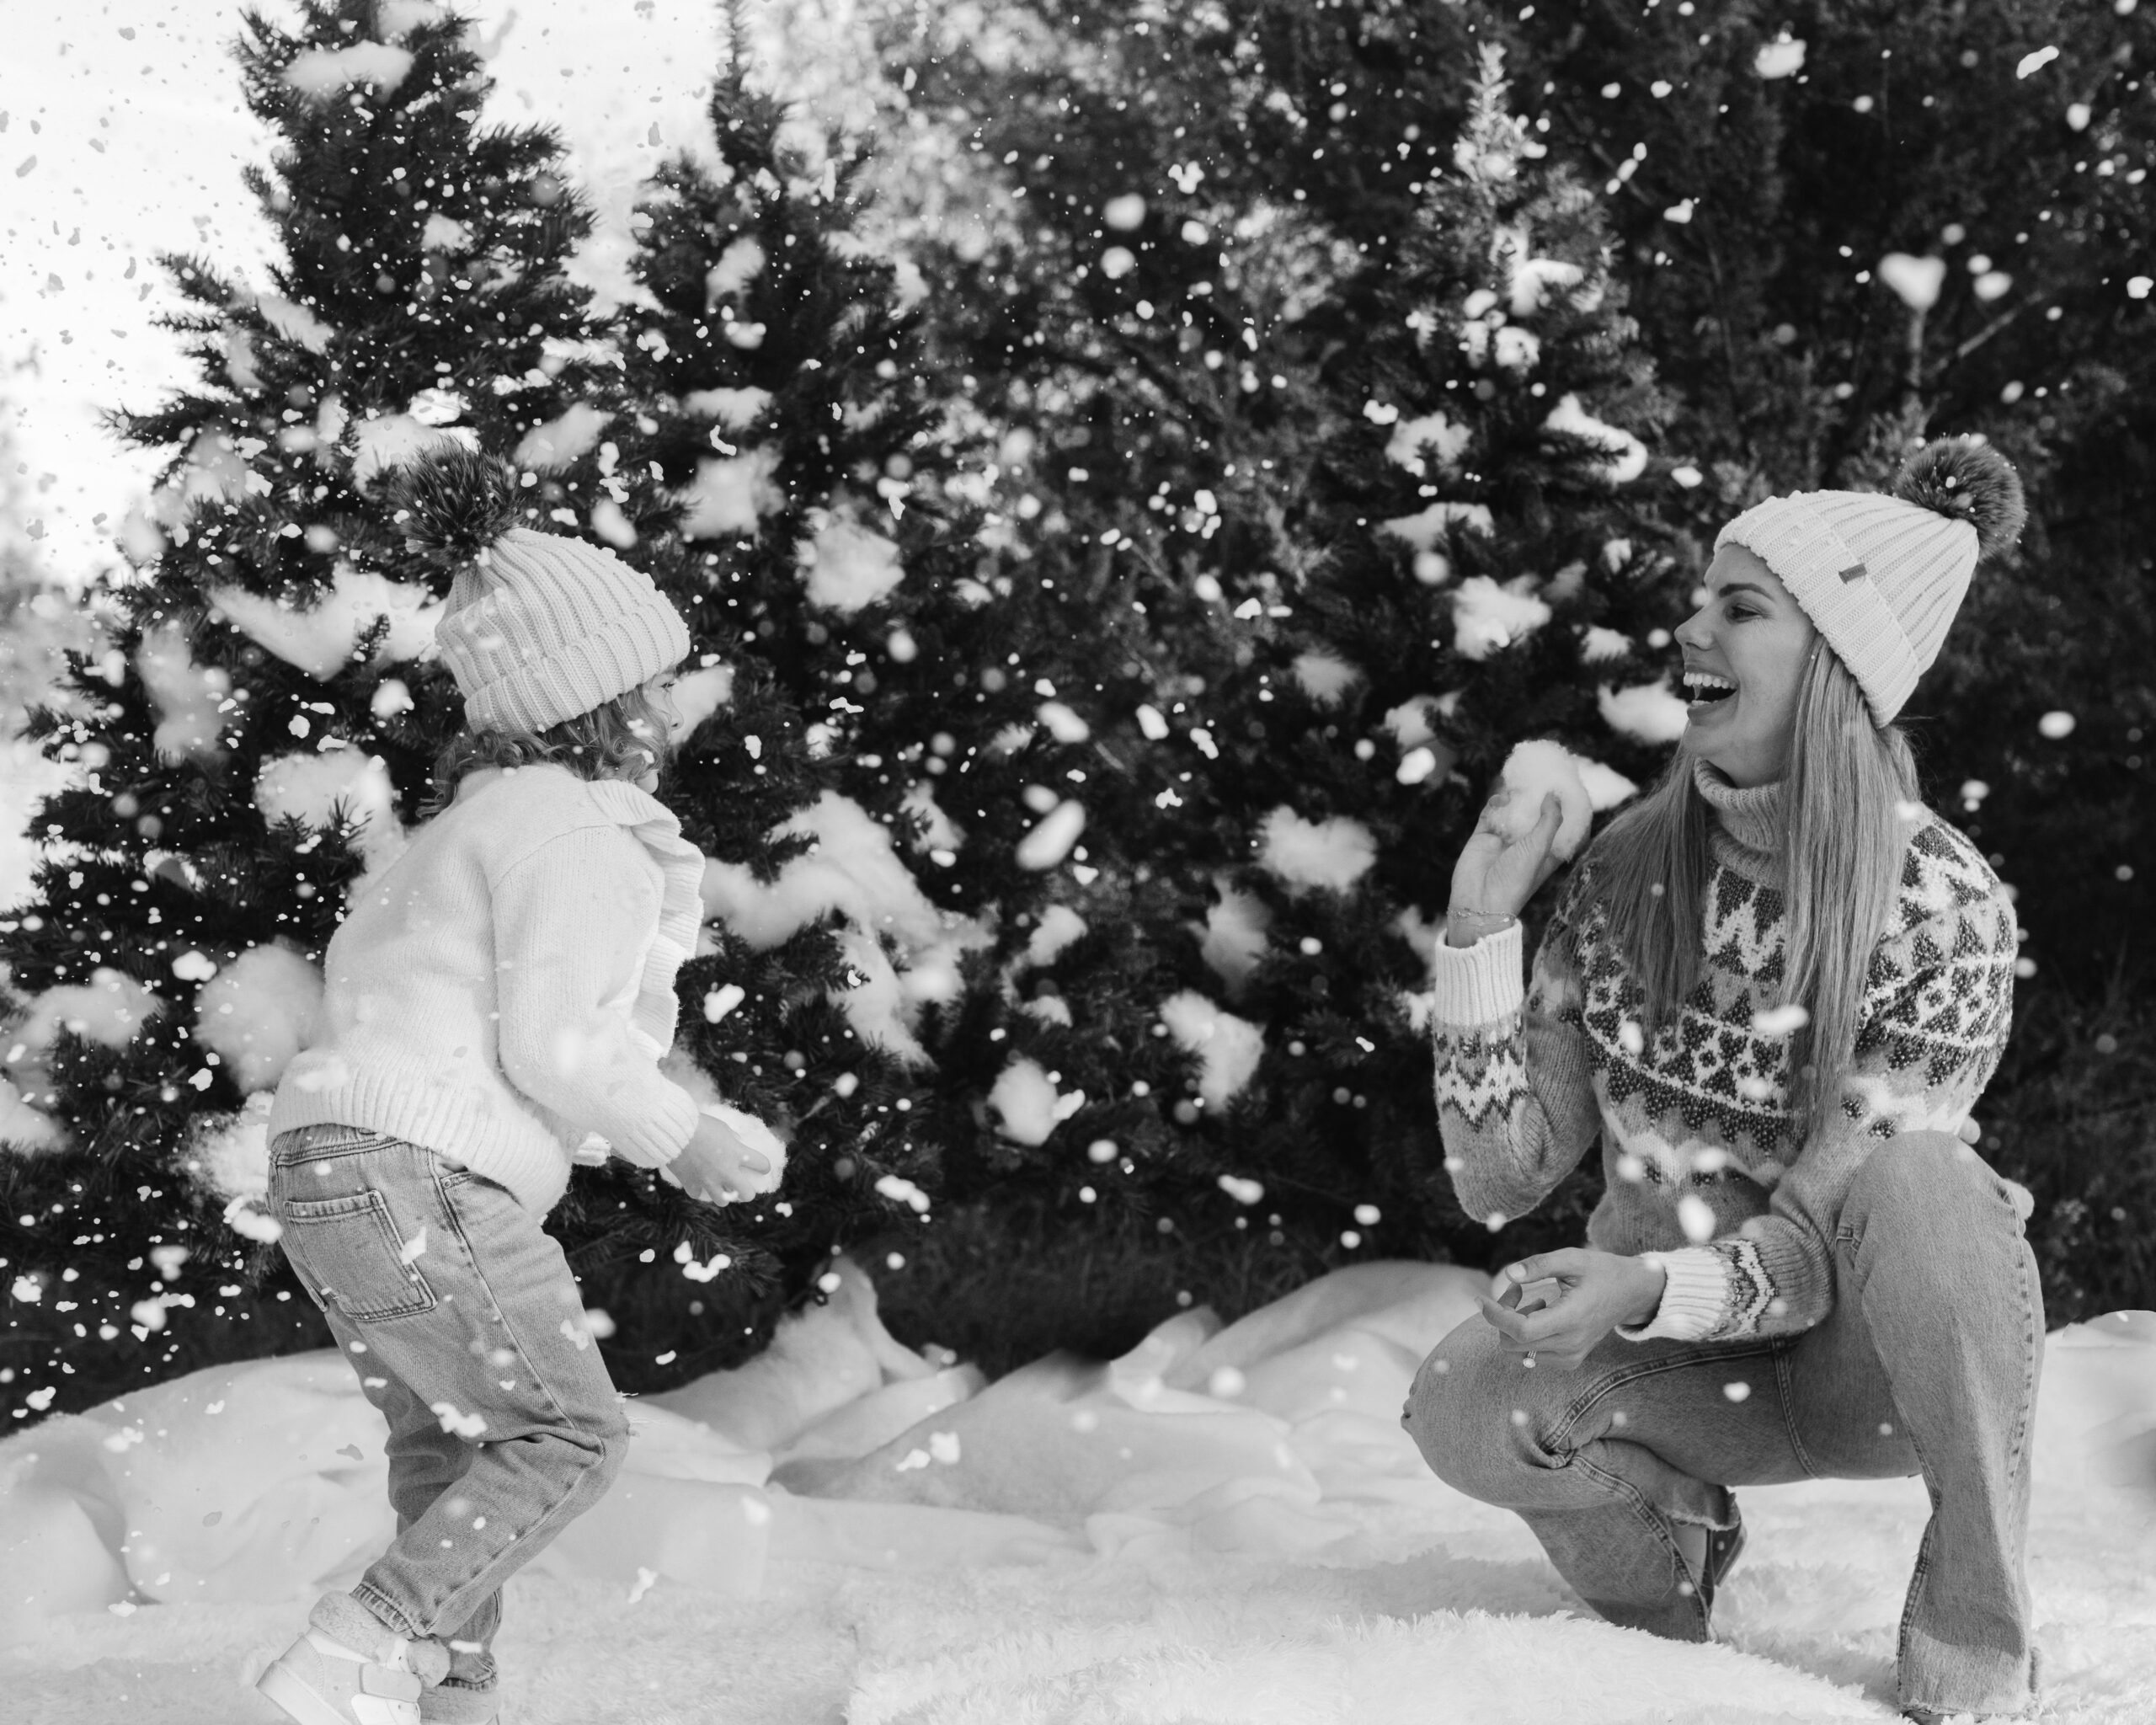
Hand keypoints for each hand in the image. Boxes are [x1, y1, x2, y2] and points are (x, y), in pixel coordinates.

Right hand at [661, 1109, 780, 1204]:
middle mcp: (726, 1171)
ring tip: (720, 1189)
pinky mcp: (691, 1184)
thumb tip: (736, 1142)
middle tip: (742, 1188)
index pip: (763, 1165)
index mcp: (738, 1153)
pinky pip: (698, 1194)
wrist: (674, 1131)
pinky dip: (698, 1189)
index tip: (762, 1167)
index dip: (764, 1167)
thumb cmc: (700, 1124)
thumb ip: (732, 1138)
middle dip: (747, 1192)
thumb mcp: (722, 1127)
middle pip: (747, 1194)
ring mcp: (709, 1180)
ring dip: (723, 1195)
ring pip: (723, 1201)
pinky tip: (698, 1183)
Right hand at [1448, 790, 1565, 946]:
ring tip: (1519, 782)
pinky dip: (1495, 803)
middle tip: (1544, 775)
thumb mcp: (1539, 849)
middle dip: (1539, 796)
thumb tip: (1554, 794)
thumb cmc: (1515, 881)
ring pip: (1512, 811)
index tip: (1572, 790)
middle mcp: (1525, 844)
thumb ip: (1549, 820)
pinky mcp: (1483, 836)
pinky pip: (1490, 814)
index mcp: (1546, 852)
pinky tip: (1500, 798)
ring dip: (1515, 797)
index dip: (1567, 810)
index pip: (1561, 828)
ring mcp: (1503, 839)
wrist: (1480, 901)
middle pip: (1535, 814)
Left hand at [1476, 1248, 1666, 1371]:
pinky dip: (1525, 1335)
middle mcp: (1570, 1344)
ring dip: (1513, 1325)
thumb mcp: (1572, 1258)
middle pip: (1513, 1342)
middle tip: (1516, 1288)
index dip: (1494, 1315)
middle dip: (1502, 1314)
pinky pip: (1531, 1355)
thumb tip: (1507, 1274)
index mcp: (1571, 1319)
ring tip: (1533, 1299)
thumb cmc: (1601, 1271)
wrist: (1631, 1294)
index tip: (1480, 1298)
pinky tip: (1542, 1312)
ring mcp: (1570, 1357)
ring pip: (1518, 1351)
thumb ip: (1539, 1264)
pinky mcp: (1570, 1361)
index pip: (1520, 1330)